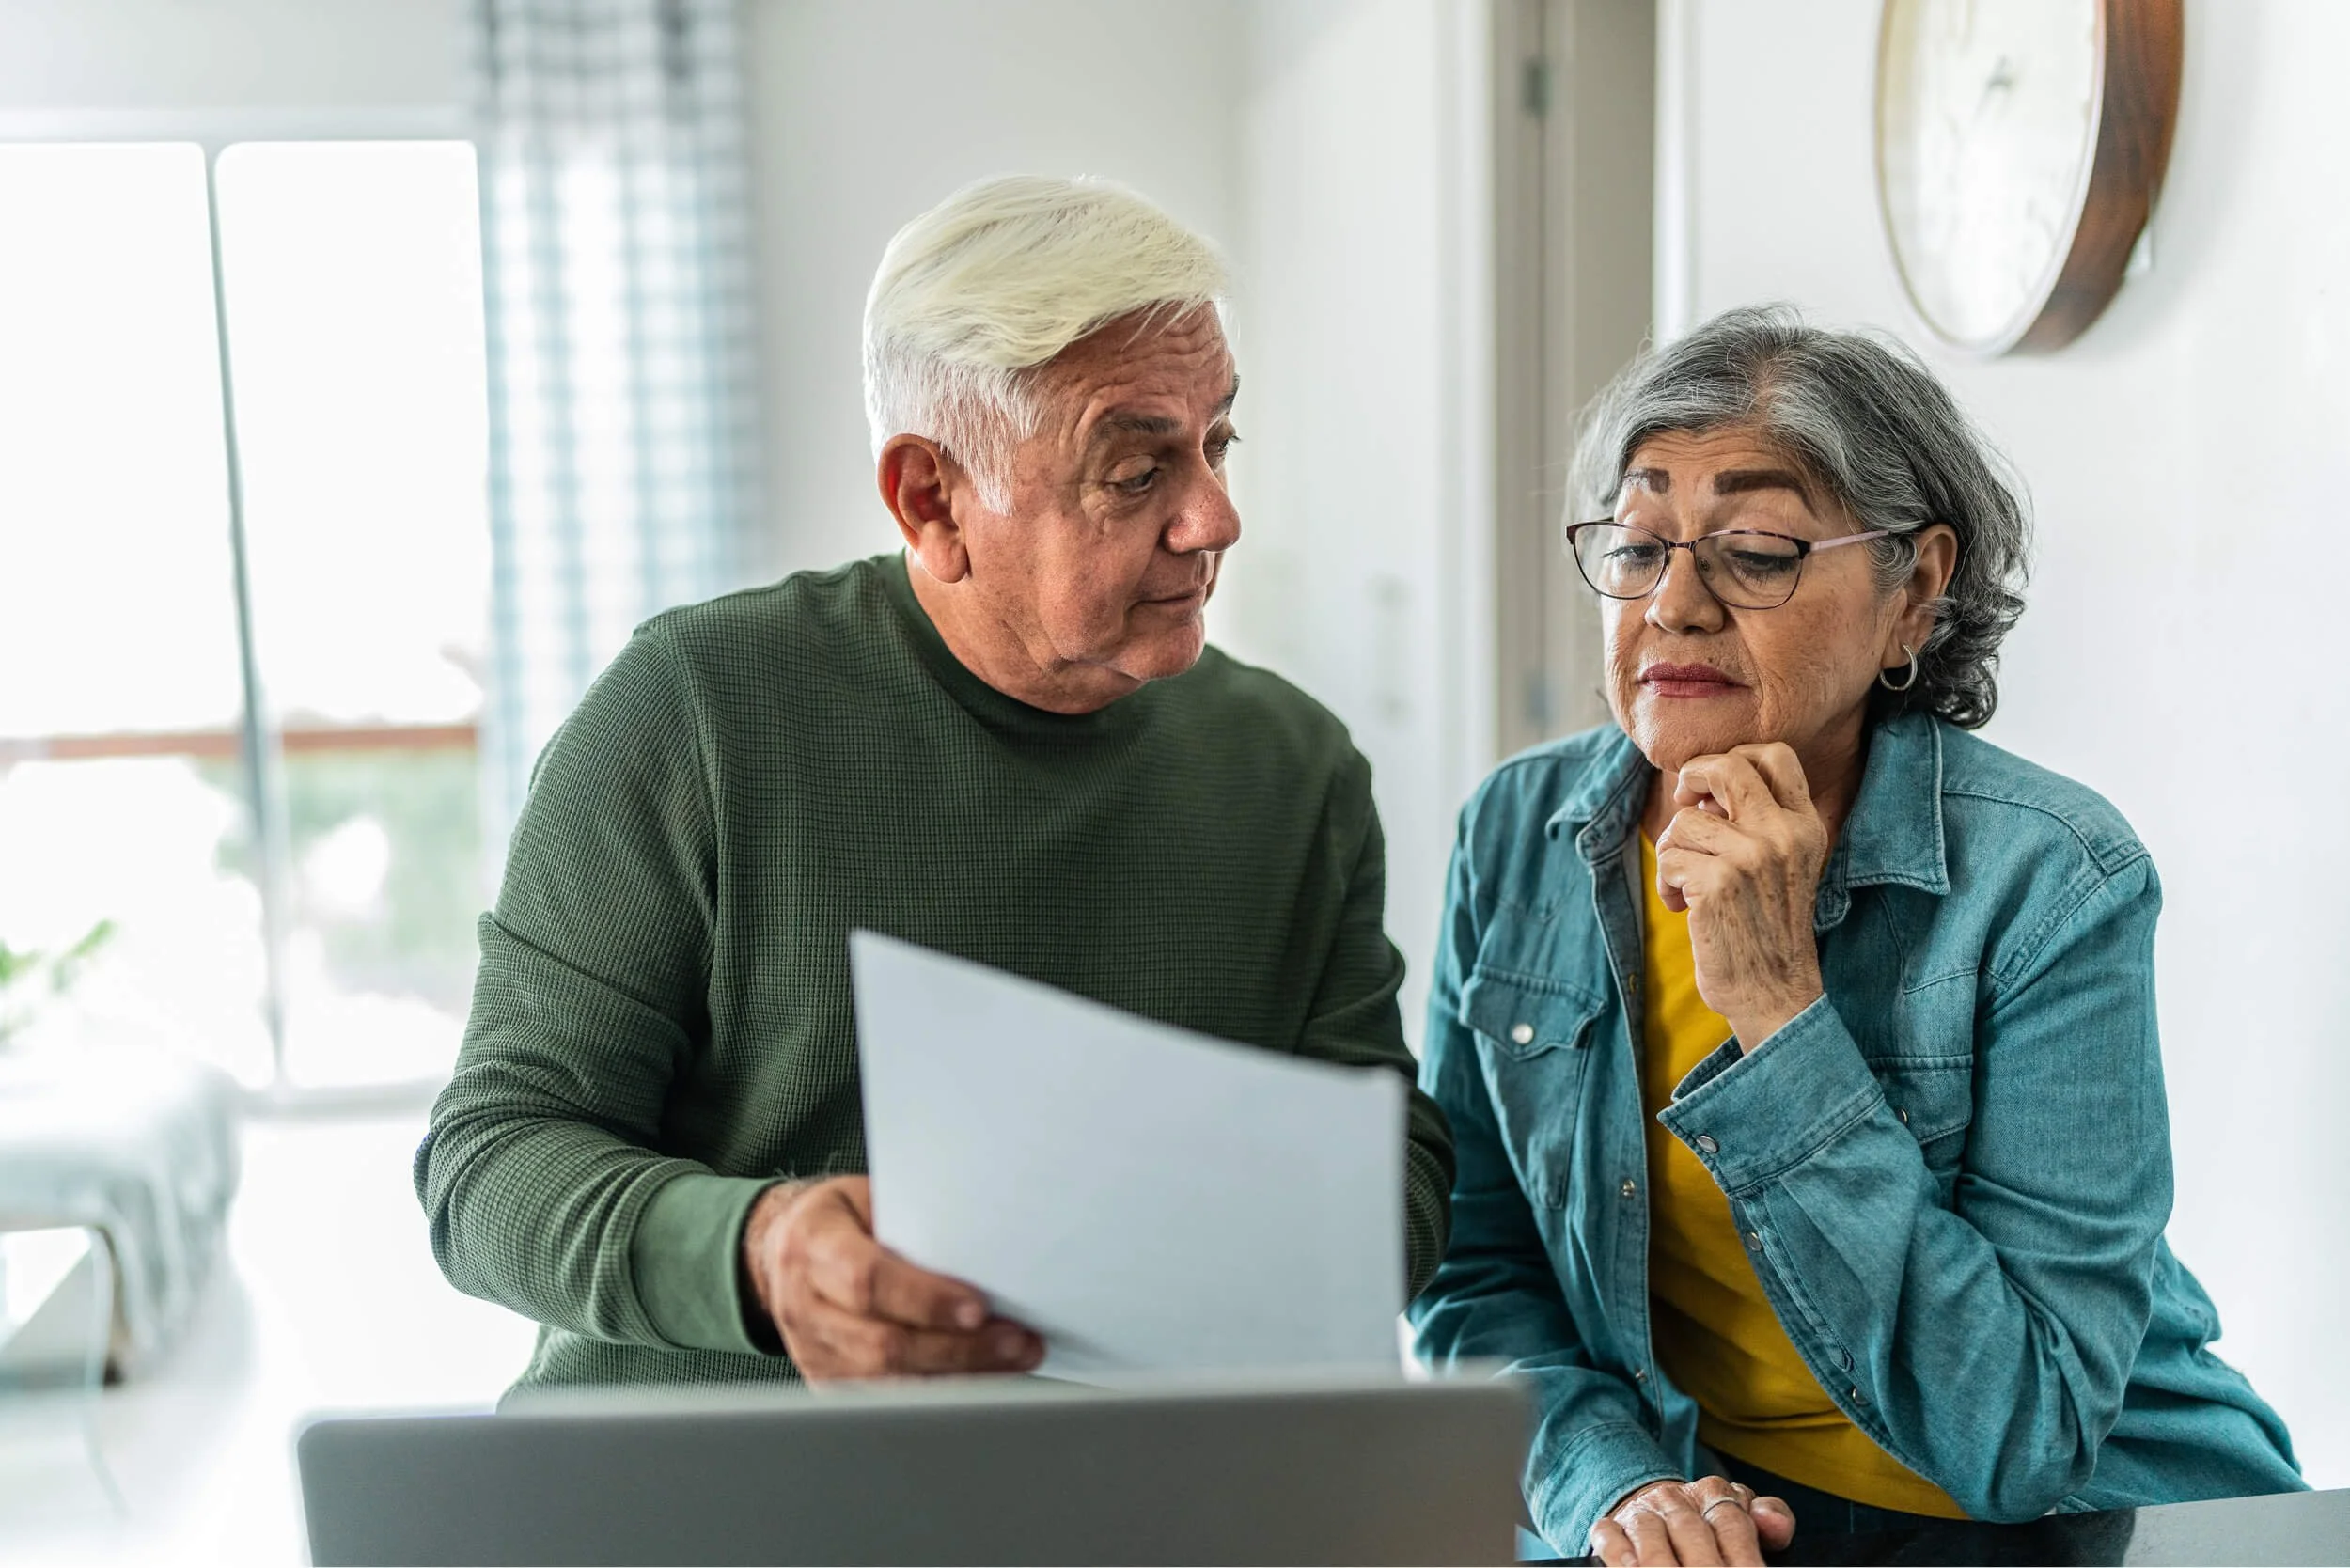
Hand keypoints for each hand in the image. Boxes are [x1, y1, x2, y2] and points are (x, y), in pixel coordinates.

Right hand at [740, 1176, 1043, 1381]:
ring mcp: (811, 1351)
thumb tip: (984, 1252)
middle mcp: (802, 1305)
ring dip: (959, 1375)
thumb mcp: (868, 1197)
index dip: (925, 1300)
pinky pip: (886, 1399)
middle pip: (882, 1344)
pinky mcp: (826, 1383)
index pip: (867, 1280)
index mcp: (811, 1245)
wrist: (786, 1249)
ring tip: (1011, 1359)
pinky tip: (980, 1379)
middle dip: (958, 1348)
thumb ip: (914, 1223)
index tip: (979, 1308)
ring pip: (888, 1381)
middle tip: (1015, 1340)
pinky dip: (939, 1393)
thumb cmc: (841, 1218)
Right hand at [1589, 1476, 1795, 1565]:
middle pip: (1692, 1532)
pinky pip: (1608, 1535)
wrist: (1659, 1514)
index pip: (1732, 1523)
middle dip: (1705, 1566)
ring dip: (1661, 1563)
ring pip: (1649, 1534)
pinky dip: (1618, 1554)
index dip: (1744, 1558)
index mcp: (1714, 1493)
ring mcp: (1641, 1512)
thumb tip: (1772, 1524)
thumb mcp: (1744, 1516)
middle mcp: (1675, 1499)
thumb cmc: (1710, 1527)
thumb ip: (1771, 1519)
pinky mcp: (1612, 1527)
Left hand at [1654, 743, 1828, 1046]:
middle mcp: (1784, 834)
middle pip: (1725, 767)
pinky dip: (1667, 884)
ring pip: (1684, 821)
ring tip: (1690, 886)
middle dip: (1691, 777)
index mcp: (1805, 825)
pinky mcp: (1718, 882)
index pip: (1774, 755)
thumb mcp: (1782, 864)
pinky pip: (1669, 857)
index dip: (1732, 756)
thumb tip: (1698, 787)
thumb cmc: (1767, 928)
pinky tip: (1685, 908)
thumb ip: (1754, 821)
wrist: (1774, 993)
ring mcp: (1752, 856)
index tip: (1710, 785)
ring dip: (1674, 853)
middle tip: (1682, 804)